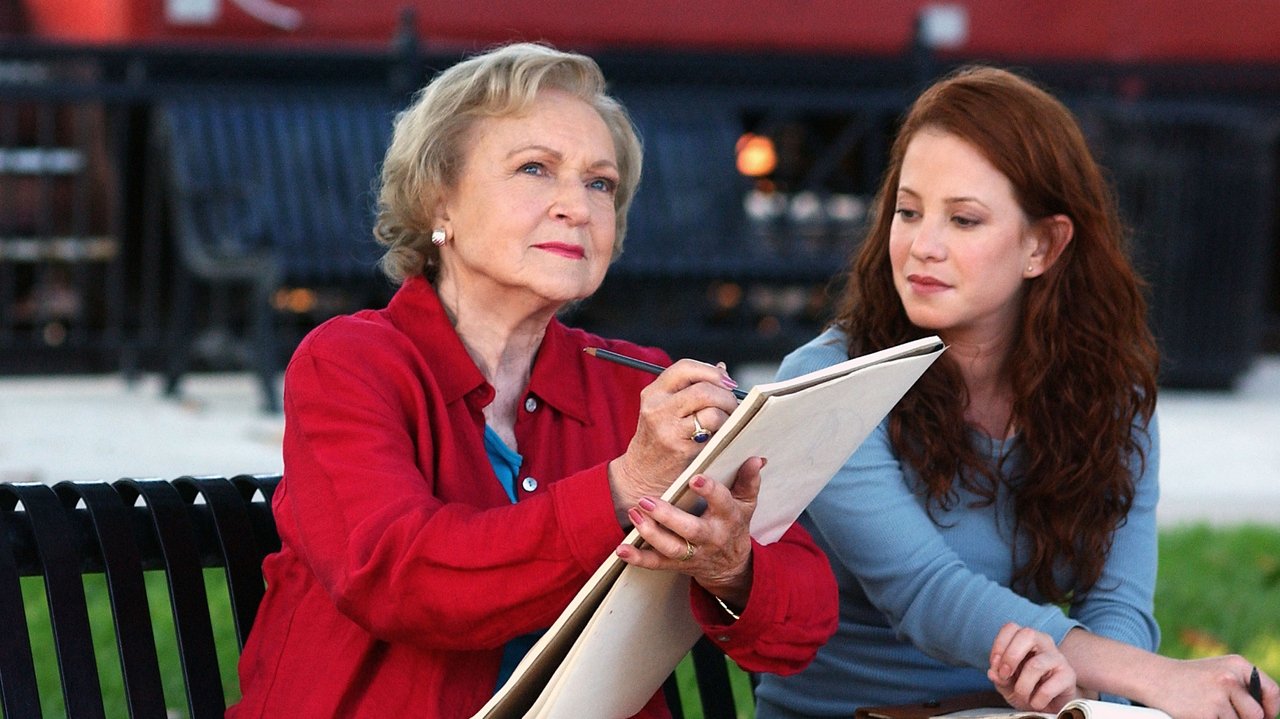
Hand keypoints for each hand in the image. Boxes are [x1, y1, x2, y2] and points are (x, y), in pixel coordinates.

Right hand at [607, 359, 740, 523]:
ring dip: (729, 417)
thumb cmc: (657, 440)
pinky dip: (724, 433)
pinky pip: (715, 435)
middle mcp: (658, 409)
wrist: (642, 475)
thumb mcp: (665, 408)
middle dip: (726, 396)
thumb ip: (690, 387)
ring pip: (713, 412)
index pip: (686, 368)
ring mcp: (669, 430)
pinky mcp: (682, 450)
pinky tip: (722, 436)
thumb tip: (721, 368)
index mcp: (653, 393)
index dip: (711, 372)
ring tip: (727, 422)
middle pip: (704, 390)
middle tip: (733, 405)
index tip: (727, 382)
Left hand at [614, 456, 762, 609]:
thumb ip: (748, 481)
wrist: (732, 567)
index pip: (721, 502)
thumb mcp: (746, 504)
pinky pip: (656, 564)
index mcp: (728, 518)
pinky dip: (638, 558)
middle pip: (690, 529)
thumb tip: (757, 459)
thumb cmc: (735, 525)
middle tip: (646, 501)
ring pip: (671, 548)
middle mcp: (710, 537)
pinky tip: (622, 550)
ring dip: (650, 533)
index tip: (694, 478)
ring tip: (633, 513)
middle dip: (668, 516)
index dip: (709, 491)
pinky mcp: (677, 565)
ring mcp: (693, 553)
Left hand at [988, 623, 1081, 711]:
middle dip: (1010, 657)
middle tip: (1005, 676)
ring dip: (1022, 686)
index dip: (999, 645)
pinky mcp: (1069, 676)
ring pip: (1035, 665)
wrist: (1054, 705)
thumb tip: (993, 673)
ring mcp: (1058, 658)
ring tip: (1022, 697)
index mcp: (1026, 639)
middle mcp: (1044, 643)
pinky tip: (1036, 703)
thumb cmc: (1030, 688)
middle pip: (1027, 634)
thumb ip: (999, 677)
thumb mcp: (1008, 683)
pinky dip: (1037, 699)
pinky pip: (1049, 687)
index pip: (1011, 628)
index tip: (994, 665)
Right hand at [1135, 655, 1278, 718]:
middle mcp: (1228, 678)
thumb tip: (1265, 716)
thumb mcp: (1219, 672)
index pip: (1272, 691)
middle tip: (1225, 713)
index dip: (1271, 708)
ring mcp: (1215, 696)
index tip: (1264, 715)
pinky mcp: (1204, 714)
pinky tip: (1196, 712)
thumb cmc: (1190, 678)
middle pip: (1256, 715)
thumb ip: (1243, 688)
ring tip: (1206, 709)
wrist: (1154, 676)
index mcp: (1237, 665)